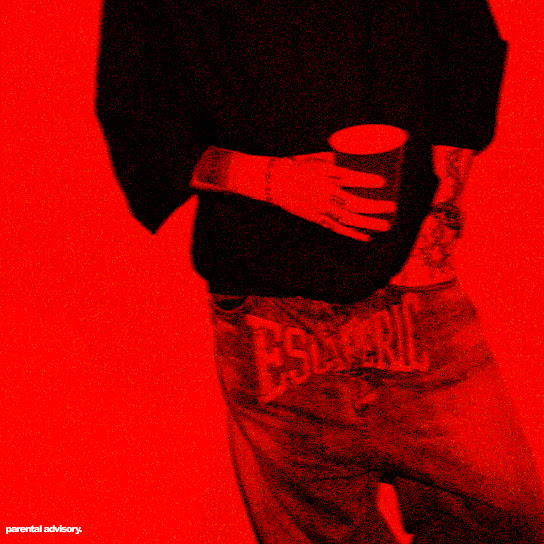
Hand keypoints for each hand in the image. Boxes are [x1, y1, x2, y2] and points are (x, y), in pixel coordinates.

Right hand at [270, 154, 396, 241]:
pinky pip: (337, 229)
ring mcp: (319, 209)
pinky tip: (367, 237)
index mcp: (322, 175)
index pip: (347, 178)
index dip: (366, 180)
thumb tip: (363, 160)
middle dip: (374, 207)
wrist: (276, 182)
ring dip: (368, 224)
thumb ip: (339, 161)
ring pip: (347, 219)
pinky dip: (352, 234)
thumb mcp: (318, 159)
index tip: (383, 182)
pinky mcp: (317, 219)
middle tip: (392, 206)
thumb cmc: (300, 167)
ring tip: (385, 225)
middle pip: (352, 203)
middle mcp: (321, 194)